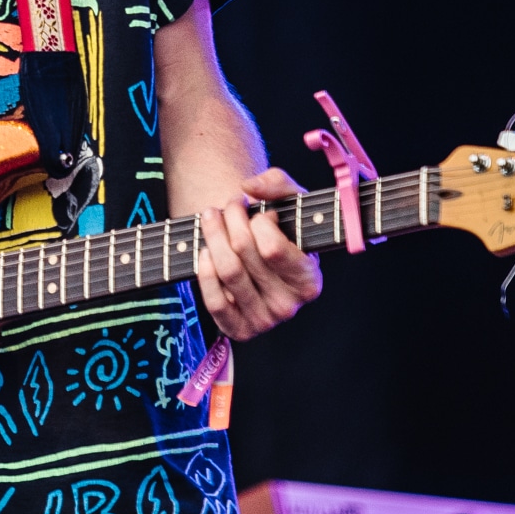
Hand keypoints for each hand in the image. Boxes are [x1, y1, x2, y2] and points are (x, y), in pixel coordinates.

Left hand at [195, 168, 321, 340]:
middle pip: (244, 254)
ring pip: (227, 271)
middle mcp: (289, 306)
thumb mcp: (292, 202)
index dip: (259, 221)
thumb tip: (250, 187)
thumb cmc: (284, 229)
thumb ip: (279, 183)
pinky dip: (205, 272)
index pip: (272, 248)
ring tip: (212, 217)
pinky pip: (214, 302)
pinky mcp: (238, 329)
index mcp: (309, 281)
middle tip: (230, 205)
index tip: (258, 211)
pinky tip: (206, 251)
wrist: (264, 258)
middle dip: (231, 218)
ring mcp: (263, 321)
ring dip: (212, 236)